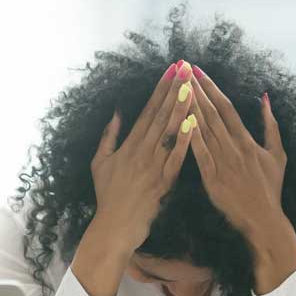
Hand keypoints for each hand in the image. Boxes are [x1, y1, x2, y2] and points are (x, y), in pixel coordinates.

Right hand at [71, 61, 195, 295]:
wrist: (114, 227)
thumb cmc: (107, 197)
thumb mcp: (100, 163)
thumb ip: (109, 137)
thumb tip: (116, 113)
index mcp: (128, 145)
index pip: (147, 110)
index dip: (160, 88)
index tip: (171, 70)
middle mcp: (141, 151)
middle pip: (161, 115)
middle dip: (174, 90)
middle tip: (186, 67)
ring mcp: (153, 166)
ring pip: (170, 132)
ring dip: (181, 107)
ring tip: (192, 86)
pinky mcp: (163, 182)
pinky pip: (176, 158)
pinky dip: (186, 140)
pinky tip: (195, 123)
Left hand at [188, 68, 295, 293]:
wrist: (264, 219)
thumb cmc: (270, 188)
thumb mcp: (277, 154)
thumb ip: (271, 125)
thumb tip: (265, 99)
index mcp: (247, 141)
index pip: (227, 107)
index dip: (212, 87)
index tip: (199, 70)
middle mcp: (234, 148)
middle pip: (212, 113)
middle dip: (197, 90)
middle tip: (183, 70)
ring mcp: (223, 163)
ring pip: (204, 130)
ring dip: (190, 107)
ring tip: (178, 87)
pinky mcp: (213, 178)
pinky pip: (200, 154)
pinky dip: (191, 138)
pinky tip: (181, 122)